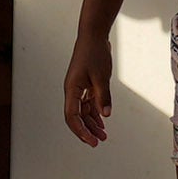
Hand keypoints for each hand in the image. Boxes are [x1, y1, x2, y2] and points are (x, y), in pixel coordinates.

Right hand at [63, 29, 112, 148]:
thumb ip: (103, 96)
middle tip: (98, 142)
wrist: (93, 36)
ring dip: (92, 124)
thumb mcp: (102, 77)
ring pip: (83, 112)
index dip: (81, 131)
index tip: (92, 141)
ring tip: (103, 135)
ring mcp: (78, 88)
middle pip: (76, 117)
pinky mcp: (85, 85)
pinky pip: (88, 104)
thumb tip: (105, 114)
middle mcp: (72, 91)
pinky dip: (95, 113)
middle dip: (86, 131)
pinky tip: (103, 121)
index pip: (72, 116)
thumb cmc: (94, 53)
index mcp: (72, 89)